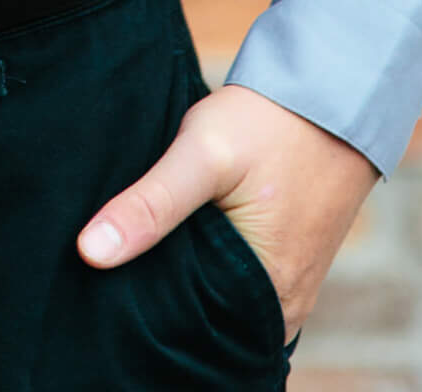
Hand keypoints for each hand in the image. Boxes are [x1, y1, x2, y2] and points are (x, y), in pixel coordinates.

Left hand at [76, 82, 378, 339]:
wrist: (330, 91)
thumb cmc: (269, 123)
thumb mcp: (202, 155)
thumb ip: (150, 205)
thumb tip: (90, 253)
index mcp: (268, 300)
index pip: (187, 329)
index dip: (144, 306)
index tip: (109, 279)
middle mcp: (282, 309)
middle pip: (204, 317)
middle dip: (164, 293)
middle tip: (122, 256)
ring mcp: (290, 289)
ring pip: (220, 298)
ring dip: (187, 277)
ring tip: (150, 244)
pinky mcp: (289, 266)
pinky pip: (239, 282)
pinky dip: (211, 264)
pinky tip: (184, 236)